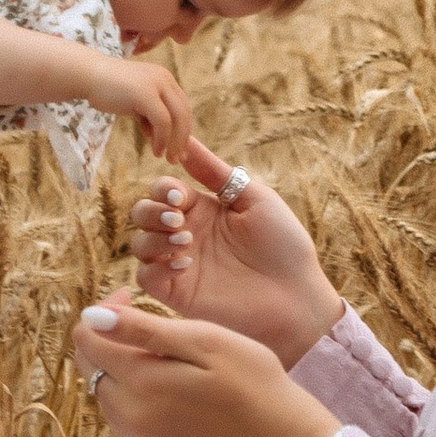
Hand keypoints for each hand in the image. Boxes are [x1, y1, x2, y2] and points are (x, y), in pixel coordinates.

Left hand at [72, 304, 336, 436]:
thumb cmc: (252, 380)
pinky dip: (131, 396)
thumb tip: (90, 316)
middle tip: (144, 321)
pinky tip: (164, 386)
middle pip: (90, 366)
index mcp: (140, 382)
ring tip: (160, 354)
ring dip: (119, 368)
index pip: (87, 338)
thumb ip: (143, 329)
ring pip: (104, 392)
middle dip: (106, 337)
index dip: (102, 311)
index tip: (130, 297)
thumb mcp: (204, 341)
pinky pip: (122, 418)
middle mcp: (128, 417)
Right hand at [109, 62, 196, 161]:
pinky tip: (156, 150)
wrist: (87, 75)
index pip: (182, 107)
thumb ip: (148, 114)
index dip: (184, 129)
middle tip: (178, 159)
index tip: (179, 149)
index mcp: (164, 78)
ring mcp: (156, 84)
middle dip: (183, 138)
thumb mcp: (134, 101)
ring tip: (167, 158)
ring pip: (177, 118)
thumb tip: (158, 136)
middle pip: (184, 113)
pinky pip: (163, 121)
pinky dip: (162, 139)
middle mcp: (164, 78)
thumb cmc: (107, 90)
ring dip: (174, 142)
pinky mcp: (146, 94)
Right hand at [129, 135, 342, 364]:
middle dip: (152, 211)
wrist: (297, 297)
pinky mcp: (176, 294)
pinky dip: (156, 267)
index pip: (162, 190)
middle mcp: (184, 235)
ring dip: (154, 237)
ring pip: (138, 244)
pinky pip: (145, 277)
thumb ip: (215, 171)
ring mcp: (178, 265)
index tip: (181, 196)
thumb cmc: (284, 245)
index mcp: (201, 210)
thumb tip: (186, 139)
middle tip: (179, 219)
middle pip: (141, 213)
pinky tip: (185, 264)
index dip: (163, 189)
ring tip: (187, 242)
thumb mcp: (252, 198)